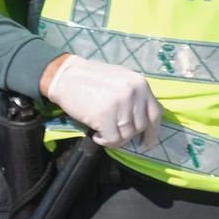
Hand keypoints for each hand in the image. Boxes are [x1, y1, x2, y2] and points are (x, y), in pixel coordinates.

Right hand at [43, 55, 161, 148]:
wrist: (63, 75)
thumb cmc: (90, 78)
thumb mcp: (120, 79)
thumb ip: (135, 95)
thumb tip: (145, 119)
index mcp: (140, 84)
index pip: (155, 114)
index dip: (152, 132)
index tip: (146, 142)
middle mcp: (133, 93)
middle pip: (140, 127)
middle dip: (127, 133)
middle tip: (113, 131)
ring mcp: (119, 105)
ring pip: (126, 135)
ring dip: (115, 138)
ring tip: (102, 131)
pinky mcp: (104, 116)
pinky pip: (113, 139)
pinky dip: (105, 141)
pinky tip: (96, 134)